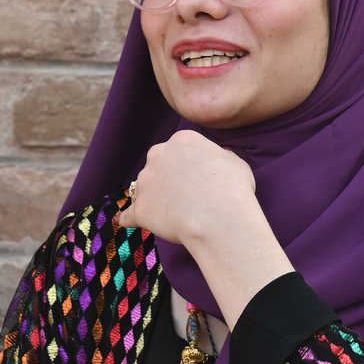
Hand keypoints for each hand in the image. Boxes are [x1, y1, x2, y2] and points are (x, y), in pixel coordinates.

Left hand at [116, 132, 292, 324]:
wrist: (218, 219)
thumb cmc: (233, 190)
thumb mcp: (235, 162)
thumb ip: (221, 157)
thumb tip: (219, 157)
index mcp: (182, 140)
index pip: (180, 149)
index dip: (189, 166)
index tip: (199, 179)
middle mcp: (158, 155)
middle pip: (158, 164)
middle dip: (167, 178)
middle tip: (185, 196)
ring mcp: (145, 182)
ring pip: (144, 189)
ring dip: (154, 198)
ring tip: (172, 215)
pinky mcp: (139, 208)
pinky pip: (128, 214)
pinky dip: (130, 219)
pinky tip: (127, 223)